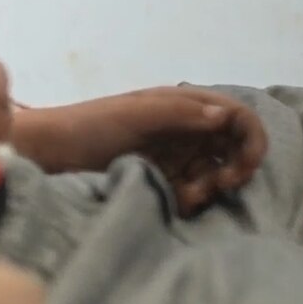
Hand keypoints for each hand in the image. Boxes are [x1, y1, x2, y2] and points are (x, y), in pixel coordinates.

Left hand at [15, 87, 267, 214]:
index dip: (250, 139)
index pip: (238, 116)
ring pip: (216, 172)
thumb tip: (224, 117)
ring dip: (210, 186)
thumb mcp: (135, 115)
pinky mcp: (164, 178)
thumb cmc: (92, 126)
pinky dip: (192, 197)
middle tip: (217, 186)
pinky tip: (174, 199)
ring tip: (185, 194)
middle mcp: (186, 127)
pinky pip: (194, 190)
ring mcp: (176, 154)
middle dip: (234, 168)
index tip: (241, 167)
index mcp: (184, 104)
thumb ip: (179, 113)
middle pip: (234, 147)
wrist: (52, 153)